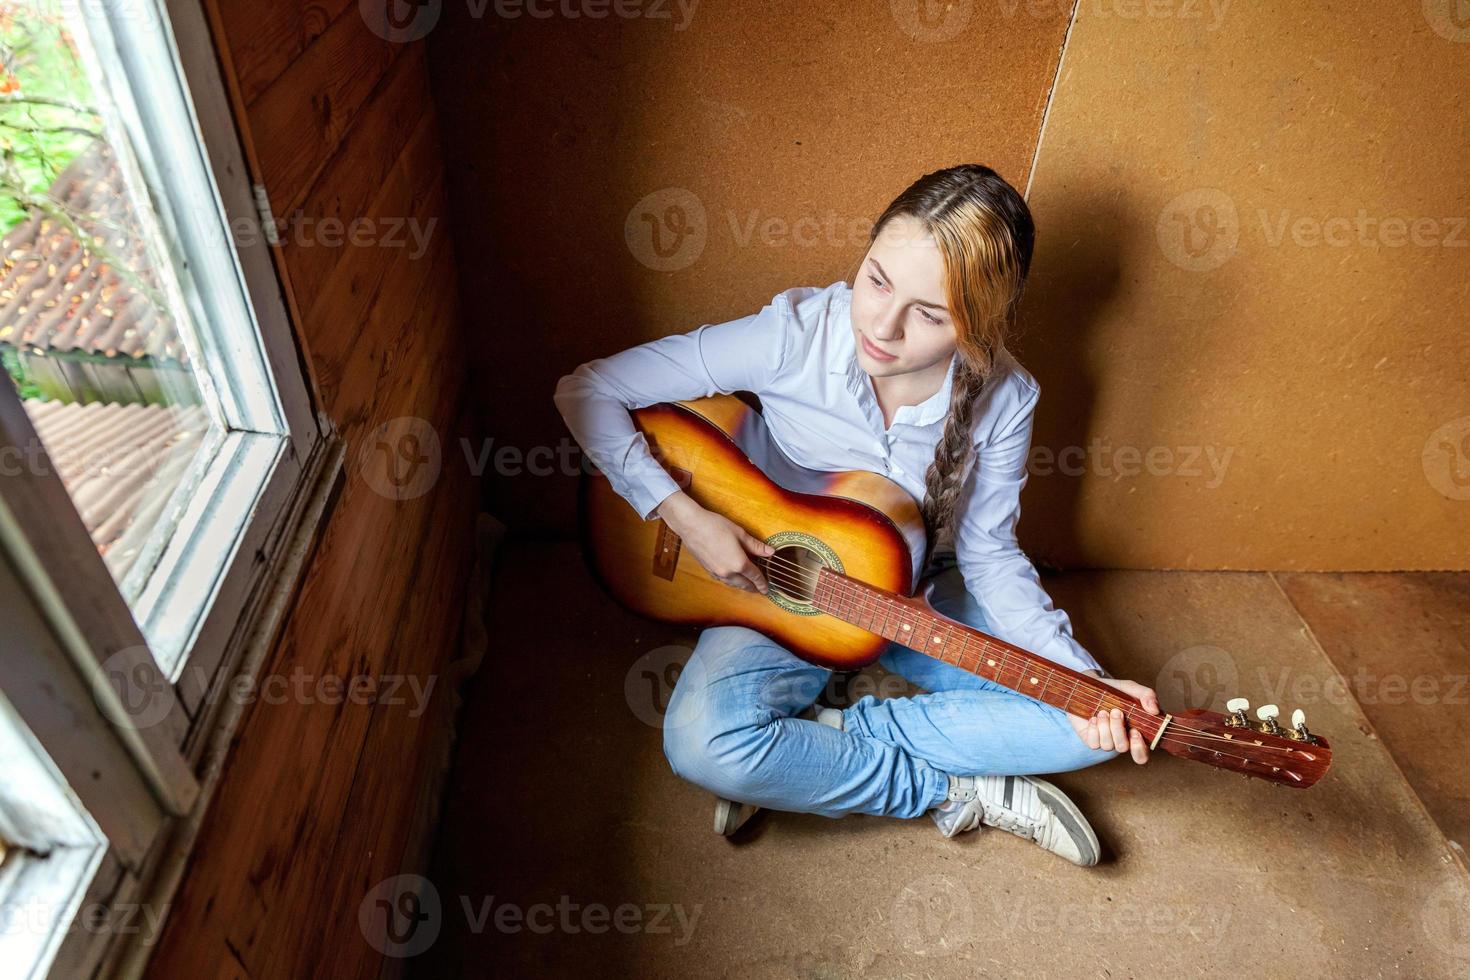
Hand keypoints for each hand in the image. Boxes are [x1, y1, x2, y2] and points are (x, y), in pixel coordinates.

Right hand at [656, 491, 774, 593]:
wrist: (691, 526)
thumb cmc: (715, 526)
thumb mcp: (740, 534)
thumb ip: (755, 546)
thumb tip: (770, 552)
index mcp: (739, 563)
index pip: (755, 576)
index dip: (762, 583)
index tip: (767, 588)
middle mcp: (728, 572)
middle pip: (744, 585)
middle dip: (754, 588)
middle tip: (760, 590)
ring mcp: (717, 572)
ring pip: (733, 584)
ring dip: (742, 586)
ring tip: (748, 586)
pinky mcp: (708, 570)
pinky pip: (723, 581)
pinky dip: (731, 582)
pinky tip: (732, 579)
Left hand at [1067, 672, 1160, 764]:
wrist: (1088, 686)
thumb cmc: (1114, 690)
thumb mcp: (1132, 689)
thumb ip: (1147, 695)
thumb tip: (1155, 710)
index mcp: (1135, 733)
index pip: (1141, 755)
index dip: (1139, 748)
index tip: (1135, 731)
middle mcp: (1120, 740)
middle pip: (1123, 748)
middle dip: (1119, 731)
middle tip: (1117, 712)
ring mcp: (1105, 740)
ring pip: (1108, 745)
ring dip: (1105, 726)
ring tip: (1103, 711)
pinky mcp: (1090, 739)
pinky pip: (1093, 744)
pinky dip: (1094, 729)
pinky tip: (1093, 718)